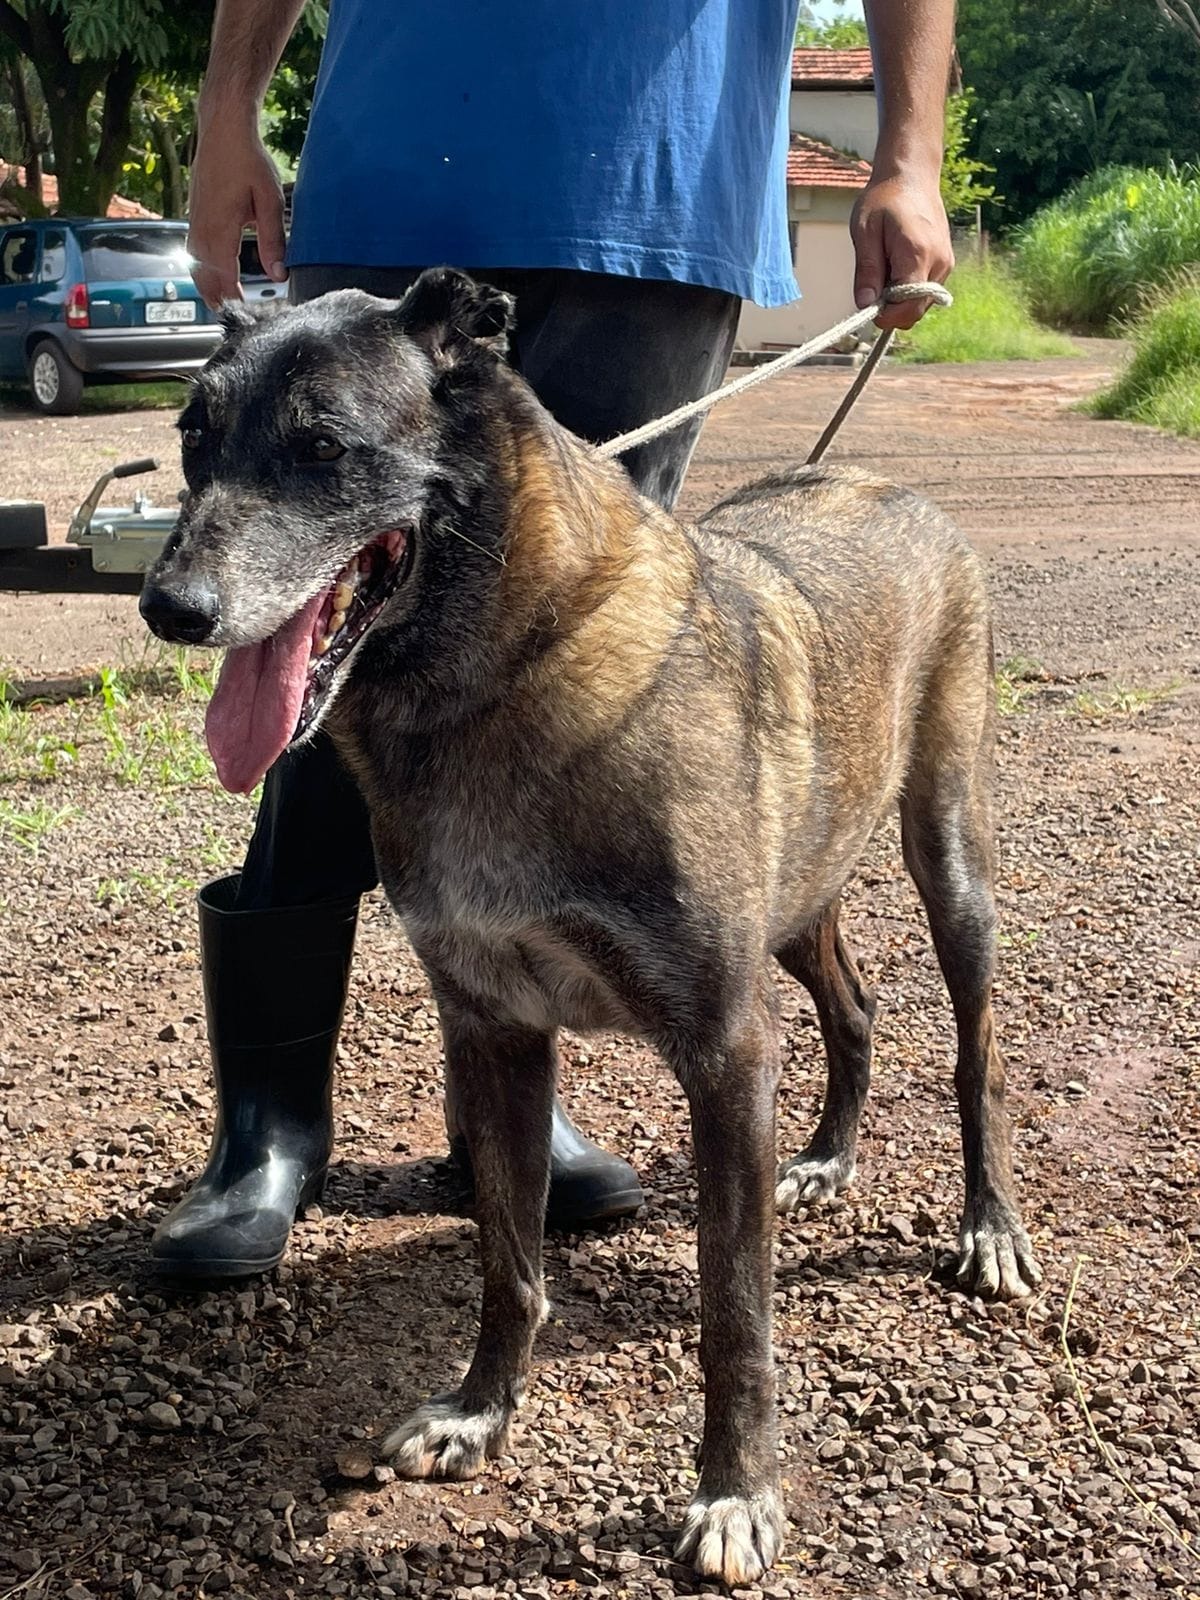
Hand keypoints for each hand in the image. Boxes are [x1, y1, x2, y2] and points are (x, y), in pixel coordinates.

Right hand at [187, 118, 287, 309]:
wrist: (223, 129)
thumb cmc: (247, 159)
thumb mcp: (269, 200)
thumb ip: (273, 240)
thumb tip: (279, 273)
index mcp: (220, 228)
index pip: (225, 276)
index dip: (234, 298)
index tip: (245, 313)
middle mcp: (202, 228)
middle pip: (205, 276)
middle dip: (218, 298)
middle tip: (231, 317)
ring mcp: (195, 220)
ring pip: (196, 265)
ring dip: (206, 285)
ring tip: (219, 302)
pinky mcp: (195, 213)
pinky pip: (193, 250)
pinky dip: (201, 267)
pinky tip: (209, 273)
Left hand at [850, 169, 953, 329]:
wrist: (912, 177)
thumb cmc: (885, 199)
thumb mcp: (865, 232)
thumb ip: (867, 271)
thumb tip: (866, 305)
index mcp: (918, 255)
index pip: (907, 307)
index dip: (885, 315)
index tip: (868, 306)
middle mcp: (939, 263)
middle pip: (915, 311)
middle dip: (891, 309)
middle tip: (873, 284)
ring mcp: (945, 265)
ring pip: (920, 304)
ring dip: (899, 299)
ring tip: (886, 267)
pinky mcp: (946, 264)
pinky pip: (926, 292)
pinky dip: (908, 290)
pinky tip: (897, 266)